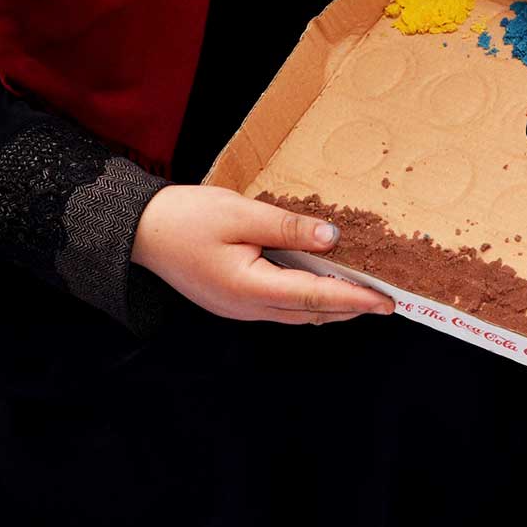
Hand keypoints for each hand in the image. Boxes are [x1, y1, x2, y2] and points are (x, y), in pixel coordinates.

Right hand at [129, 184, 395, 324]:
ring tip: (362, 293)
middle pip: (311, 313)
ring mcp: (239, 309)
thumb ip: (288, 227)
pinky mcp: (234, 300)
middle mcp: (247, 308)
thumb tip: (332, 239)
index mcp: (250, 288)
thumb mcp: (240, 212)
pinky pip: (281, 306)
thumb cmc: (185, 218)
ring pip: (297, 313)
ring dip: (331, 305)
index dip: (355, 299)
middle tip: (386, 300)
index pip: (315, 297)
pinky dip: (309, 298)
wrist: (139, 231)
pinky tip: (321, 283)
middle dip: (351, 307)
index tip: (386, 301)